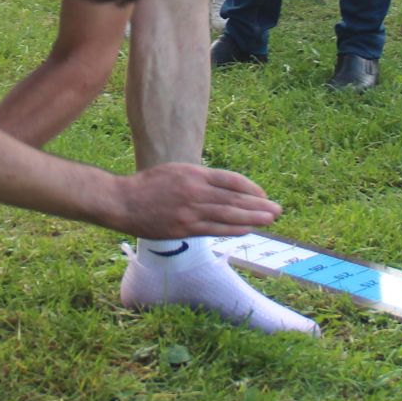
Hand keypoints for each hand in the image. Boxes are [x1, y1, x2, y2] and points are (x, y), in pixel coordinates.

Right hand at [116, 163, 281, 238]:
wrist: (123, 202)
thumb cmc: (149, 185)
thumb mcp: (176, 170)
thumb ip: (200, 178)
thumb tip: (226, 187)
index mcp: (194, 174)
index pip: (231, 180)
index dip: (251, 188)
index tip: (263, 194)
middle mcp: (195, 192)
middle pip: (234, 199)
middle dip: (259, 205)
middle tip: (278, 210)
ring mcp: (190, 212)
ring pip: (228, 215)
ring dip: (252, 219)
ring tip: (270, 221)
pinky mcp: (184, 228)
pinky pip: (215, 229)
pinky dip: (233, 229)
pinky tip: (246, 229)